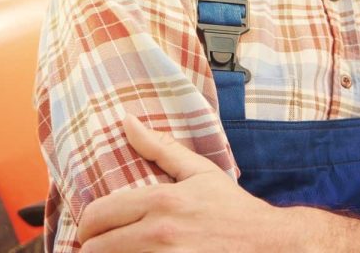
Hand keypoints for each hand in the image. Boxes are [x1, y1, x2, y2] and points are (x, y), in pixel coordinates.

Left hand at [77, 115, 277, 251]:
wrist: (270, 245)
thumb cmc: (233, 209)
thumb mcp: (199, 172)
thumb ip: (160, 147)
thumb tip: (127, 120)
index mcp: (161, 201)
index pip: (97, 215)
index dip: (88, 224)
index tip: (93, 229)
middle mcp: (160, 234)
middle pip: (97, 248)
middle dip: (94, 248)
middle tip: (102, 247)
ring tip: (118, 252)